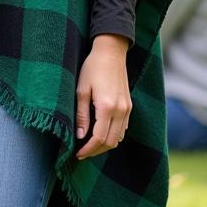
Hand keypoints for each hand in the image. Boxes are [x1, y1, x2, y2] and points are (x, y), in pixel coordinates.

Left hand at [75, 34, 131, 159]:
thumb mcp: (81, 90)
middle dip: (96, 151)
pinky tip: (100, 133)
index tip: (77, 154)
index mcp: (107, 107)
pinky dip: (112, 135)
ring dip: (104, 145)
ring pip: (118, 137)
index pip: (99, 138)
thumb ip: (81, 115)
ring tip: (89, 145)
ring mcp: (127, 109)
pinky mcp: (129, 106)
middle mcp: (120, 111)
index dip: (88, 150)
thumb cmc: (92, 68)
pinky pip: (122, 129)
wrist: (111, 53)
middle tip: (82, 152)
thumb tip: (80, 136)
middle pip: (110, 142)